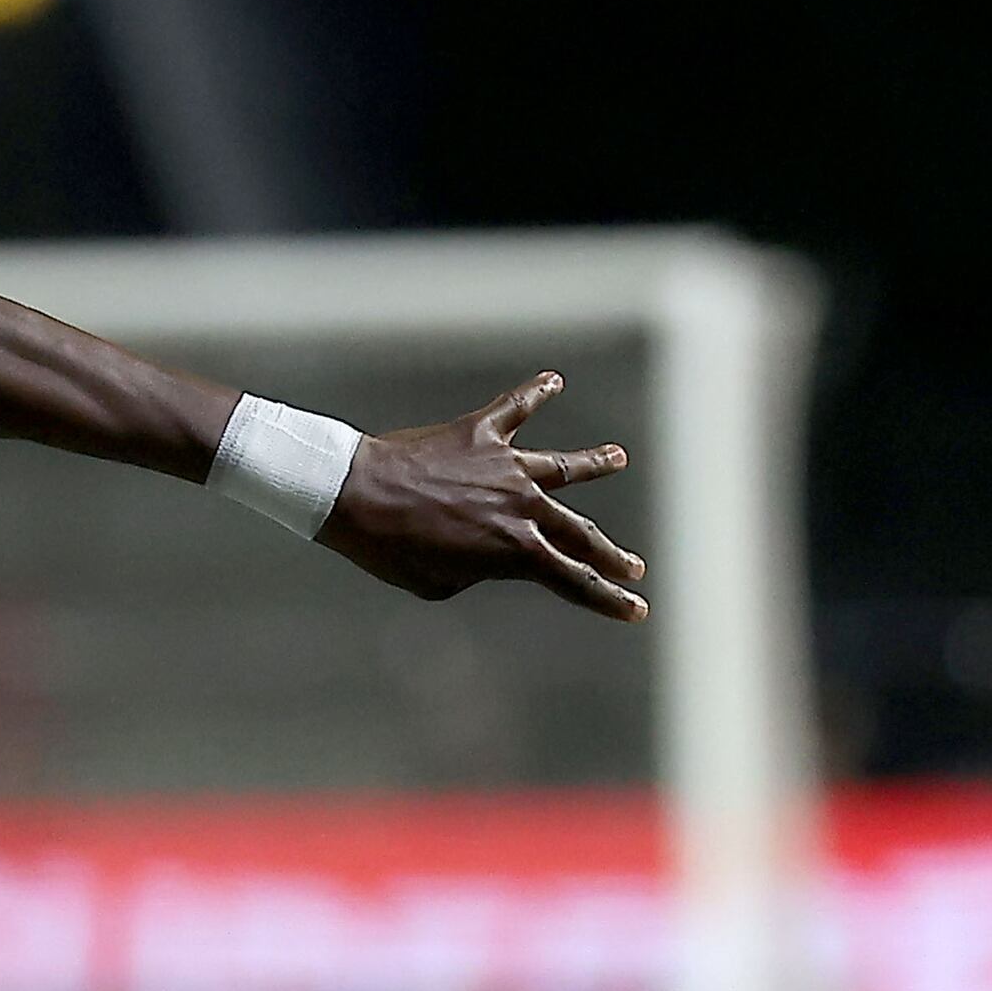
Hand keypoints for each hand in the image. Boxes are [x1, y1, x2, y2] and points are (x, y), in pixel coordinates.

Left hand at [318, 372, 646, 620]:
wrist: (354, 495)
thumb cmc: (388, 549)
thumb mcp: (437, 582)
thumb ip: (475, 568)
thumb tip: (486, 548)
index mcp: (515, 551)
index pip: (574, 580)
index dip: (608, 598)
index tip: (636, 608)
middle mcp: (522, 505)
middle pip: (578, 532)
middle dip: (609, 554)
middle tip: (634, 564)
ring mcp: (504, 466)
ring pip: (562, 466)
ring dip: (593, 464)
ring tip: (618, 457)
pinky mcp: (480, 433)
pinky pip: (516, 407)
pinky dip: (536, 393)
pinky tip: (553, 382)